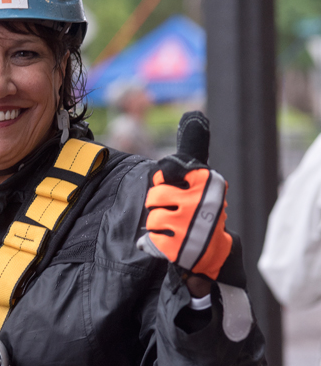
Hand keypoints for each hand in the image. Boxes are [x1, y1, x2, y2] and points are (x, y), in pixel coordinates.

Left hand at [137, 112, 231, 280]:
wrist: (213, 249)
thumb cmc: (202, 206)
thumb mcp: (201, 174)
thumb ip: (193, 145)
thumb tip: (195, 115)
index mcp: (204, 178)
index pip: (164, 172)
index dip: (163, 182)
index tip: (176, 189)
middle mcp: (199, 200)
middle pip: (155, 195)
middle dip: (159, 204)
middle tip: (174, 210)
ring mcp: (189, 225)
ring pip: (153, 218)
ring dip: (159, 224)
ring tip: (175, 226)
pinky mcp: (179, 247)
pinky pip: (151, 240)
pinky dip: (155, 243)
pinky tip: (170, 241)